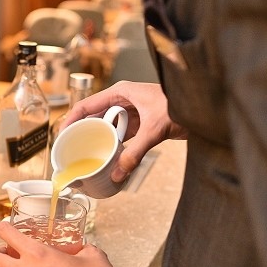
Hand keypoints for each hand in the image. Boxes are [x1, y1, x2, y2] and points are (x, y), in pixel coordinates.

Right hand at [58, 81, 187, 181]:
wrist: (205, 108)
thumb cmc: (181, 105)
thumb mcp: (154, 130)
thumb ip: (135, 153)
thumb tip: (118, 174)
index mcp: (120, 92)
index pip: (86, 105)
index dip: (71, 120)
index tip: (61, 136)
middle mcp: (122, 100)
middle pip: (93, 117)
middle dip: (82, 133)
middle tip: (71, 150)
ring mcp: (131, 112)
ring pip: (106, 127)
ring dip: (97, 140)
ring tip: (85, 155)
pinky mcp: (139, 122)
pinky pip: (120, 134)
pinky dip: (113, 145)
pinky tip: (108, 156)